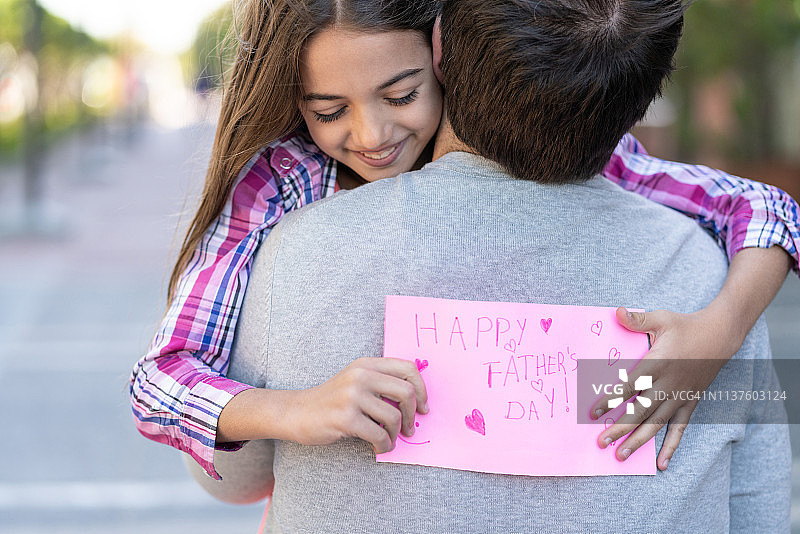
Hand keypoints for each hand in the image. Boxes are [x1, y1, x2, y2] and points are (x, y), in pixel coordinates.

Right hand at [288, 357, 428, 453]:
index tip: (423, 407)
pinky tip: (379, 448)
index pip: (408, 368)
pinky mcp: (346, 418)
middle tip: (408, 428)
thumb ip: (381, 382)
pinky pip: (379, 435)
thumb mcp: (356, 381)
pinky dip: (384, 446)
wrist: (297, 412)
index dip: (422, 388)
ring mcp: (352, 396)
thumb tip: (417, 399)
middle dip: (411, 414)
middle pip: (406, 391)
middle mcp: (361, 376)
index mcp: (366, 364)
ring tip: (389, 440)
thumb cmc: (332, 400)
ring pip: (393, 417)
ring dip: (396, 434)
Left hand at [591, 306, 735, 469]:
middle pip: (641, 411)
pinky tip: (661, 463)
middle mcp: (668, 384)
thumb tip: (617, 312)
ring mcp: (680, 396)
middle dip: (620, 428)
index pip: (630, 386)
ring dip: (639, 440)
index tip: (593, 412)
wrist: (720, 335)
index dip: (611, 400)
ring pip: (657, 423)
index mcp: (658, 364)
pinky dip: (671, 446)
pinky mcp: (690, 403)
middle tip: (601, 442)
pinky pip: (680, 428)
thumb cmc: (685, 326)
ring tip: (621, 455)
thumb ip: (638, 320)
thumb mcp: (661, 318)